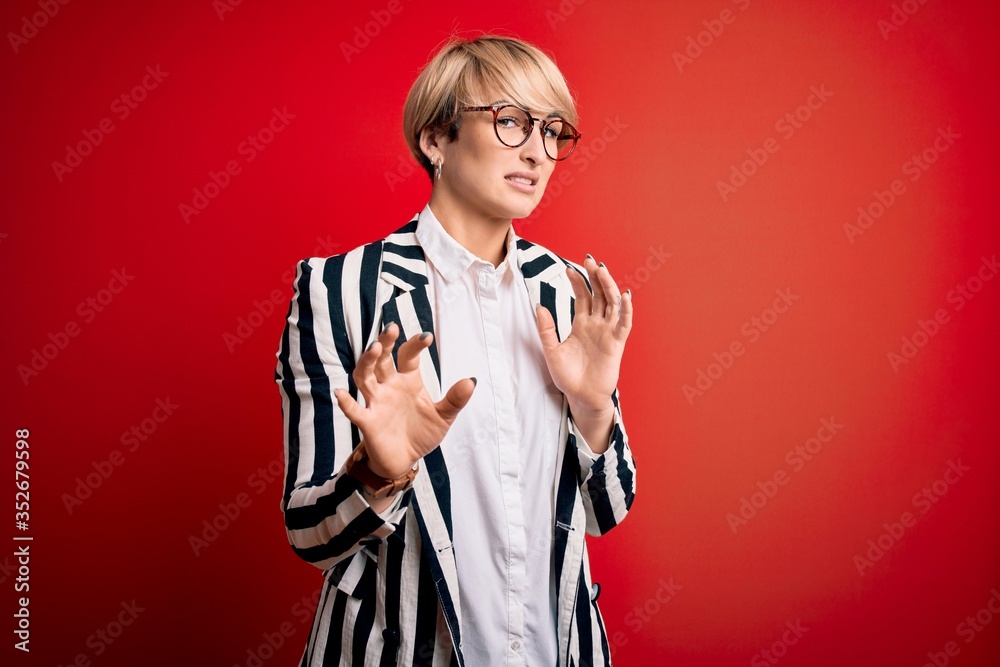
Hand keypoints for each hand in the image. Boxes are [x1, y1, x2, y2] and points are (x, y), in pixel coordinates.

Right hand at [334, 322, 475, 479]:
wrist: (406, 460)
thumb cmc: (421, 433)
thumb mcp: (443, 417)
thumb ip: (455, 399)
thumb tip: (471, 381)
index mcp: (408, 381)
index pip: (408, 356)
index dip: (415, 345)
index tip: (426, 337)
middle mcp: (389, 386)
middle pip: (383, 359)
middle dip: (385, 343)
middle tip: (391, 329)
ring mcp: (376, 402)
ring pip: (365, 377)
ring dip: (367, 362)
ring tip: (374, 349)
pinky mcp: (368, 421)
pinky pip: (354, 410)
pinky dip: (346, 402)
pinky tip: (340, 393)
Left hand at [535, 254, 632, 412]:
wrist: (580, 398)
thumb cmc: (568, 377)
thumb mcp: (551, 350)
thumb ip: (546, 329)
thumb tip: (538, 306)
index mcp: (582, 324)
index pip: (583, 296)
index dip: (578, 281)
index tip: (569, 268)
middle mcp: (597, 325)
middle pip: (600, 294)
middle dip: (595, 277)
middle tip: (589, 259)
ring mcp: (608, 332)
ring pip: (612, 303)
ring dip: (609, 286)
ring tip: (602, 270)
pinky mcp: (617, 343)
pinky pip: (624, 323)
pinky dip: (626, 309)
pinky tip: (624, 295)